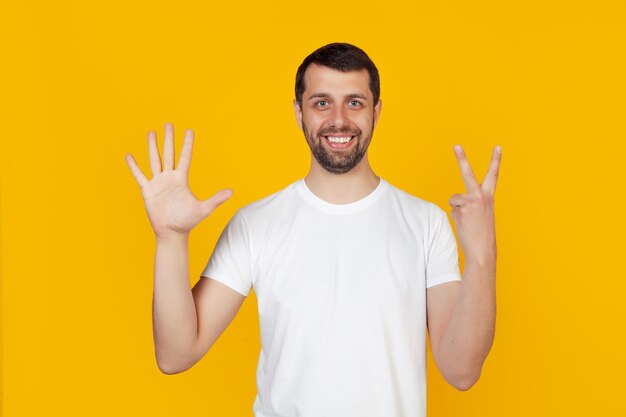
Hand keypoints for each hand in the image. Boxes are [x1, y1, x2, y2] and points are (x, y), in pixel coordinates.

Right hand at [125, 123, 232, 238]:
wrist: (172, 232)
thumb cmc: (188, 221)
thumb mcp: (204, 209)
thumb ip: (216, 199)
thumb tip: (232, 192)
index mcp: (182, 179)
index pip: (185, 157)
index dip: (187, 144)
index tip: (189, 130)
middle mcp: (169, 178)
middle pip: (169, 154)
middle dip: (169, 139)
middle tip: (169, 124)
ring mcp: (158, 183)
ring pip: (154, 160)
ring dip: (152, 147)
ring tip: (151, 133)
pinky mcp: (147, 190)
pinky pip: (140, 176)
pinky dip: (134, 166)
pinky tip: (129, 156)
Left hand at [448, 145, 501, 266]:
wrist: (482, 249)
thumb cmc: (481, 232)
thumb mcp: (481, 213)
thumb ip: (471, 202)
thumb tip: (456, 202)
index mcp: (489, 197)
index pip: (493, 176)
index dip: (496, 160)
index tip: (498, 147)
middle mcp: (481, 197)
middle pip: (468, 174)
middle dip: (462, 159)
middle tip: (456, 145)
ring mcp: (470, 202)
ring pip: (454, 198)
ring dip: (457, 208)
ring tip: (467, 220)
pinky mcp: (460, 210)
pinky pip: (452, 208)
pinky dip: (455, 215)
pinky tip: (463, 224)